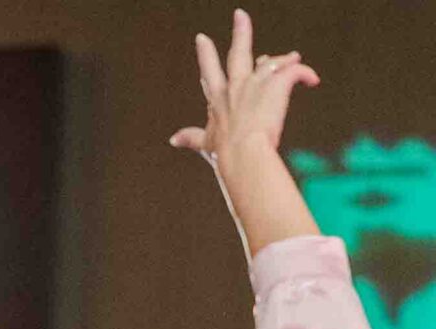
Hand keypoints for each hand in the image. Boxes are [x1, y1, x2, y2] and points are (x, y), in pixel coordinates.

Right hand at [172, 10, 316, 163]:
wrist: (242, 154)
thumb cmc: (225, 153)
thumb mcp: (205, 144)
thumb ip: (191, 138)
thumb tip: (174, 139)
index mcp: (218, 100)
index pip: (210, 73)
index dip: (206, 55)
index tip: (203, 39)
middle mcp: (235, 87)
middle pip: (237, 53)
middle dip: (240, 32)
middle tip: (240, 14)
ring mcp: (255, 84)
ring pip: (271, 62)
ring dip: (283, 59)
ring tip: (293, 56)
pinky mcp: (275, 85)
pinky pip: (295, 71)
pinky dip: (305, 73)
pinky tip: (312, 79)